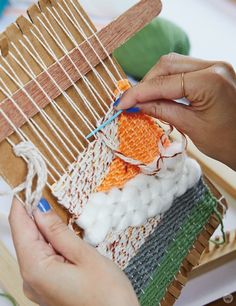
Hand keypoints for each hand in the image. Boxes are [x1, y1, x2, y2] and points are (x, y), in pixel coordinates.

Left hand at [9, 199, 138, 305]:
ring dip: (41, 227)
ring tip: (54, 209)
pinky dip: (48, 242)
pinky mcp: (48, 286)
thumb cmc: (106, 293)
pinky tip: (59, 232)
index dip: (21, 204)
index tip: (27, 183)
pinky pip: (42, 257)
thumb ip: (58, 232)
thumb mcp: (84, 255)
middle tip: (44, 191)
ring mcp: (38, 284)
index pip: (20, 228)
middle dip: (32, 214)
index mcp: (36, 269)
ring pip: (34, 247)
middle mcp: (30, 278)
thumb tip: (40, 210)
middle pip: (25, 237)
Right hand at [117, 53, 235, 169]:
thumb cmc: (226, 142)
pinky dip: (166, 81)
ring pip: (173, 64)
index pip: (163, 82)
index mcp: (210, 81)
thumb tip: (136, 104)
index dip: (138, 93)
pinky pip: (183, 71)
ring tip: (142, 100)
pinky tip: (157, 95)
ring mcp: (215, 67)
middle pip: (166, 64)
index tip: (120, 104)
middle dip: (145, 84)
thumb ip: (162, 110)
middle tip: (131, 103)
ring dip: (154, 81)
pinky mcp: (213, 72)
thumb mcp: (191, 127)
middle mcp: (214, 67)